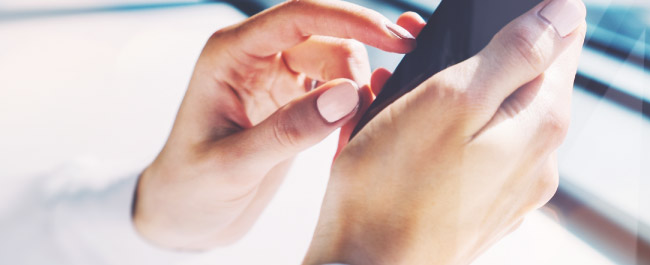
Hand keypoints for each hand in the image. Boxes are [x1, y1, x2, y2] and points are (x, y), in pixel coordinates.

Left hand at [133, 0, 422, 249]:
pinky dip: (352, 111)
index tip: (394, 40)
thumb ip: (289, 130)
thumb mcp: (234, 164)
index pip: (299, 16)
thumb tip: (348, 92)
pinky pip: (338, 90)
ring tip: (348, 140)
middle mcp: (256, 57)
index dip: (351, 20)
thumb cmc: (190, 186)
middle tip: (358, 124)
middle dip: (355, 74)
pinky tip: (345, 139)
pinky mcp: (293, 101)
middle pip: (327, 39)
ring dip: (356, 96)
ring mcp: (277, 78)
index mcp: (231, 54)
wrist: (185, 213)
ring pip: (339, 64)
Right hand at [303, 0, 586, 263]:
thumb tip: (563, 13)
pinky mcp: (476, 208)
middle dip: (472, 56)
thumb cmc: (393, 189)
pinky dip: (438, 134)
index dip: (527, 18)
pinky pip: (467, 155)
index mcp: (539, 125)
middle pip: (520, 83)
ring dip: (447, 95)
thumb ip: (514, 53)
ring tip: (393, 92)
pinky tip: (397, 136)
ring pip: (487, 119)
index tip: (479, 19)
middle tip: (415, 48)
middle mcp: (535, 161)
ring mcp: (507, 190)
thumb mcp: (450, 100)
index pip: (564, 44)